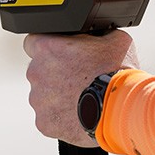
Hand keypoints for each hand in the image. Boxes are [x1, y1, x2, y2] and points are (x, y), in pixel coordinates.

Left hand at [23, 30, 139, 147]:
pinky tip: (80, 112)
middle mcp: (36, 73)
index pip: (33, 43)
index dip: (49, 48)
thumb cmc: (117, 73)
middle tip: (78, 78)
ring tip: (82, 97)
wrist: (121, 110)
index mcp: (47, 48)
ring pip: (43, 95)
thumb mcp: (115, 38)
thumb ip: (97, 33)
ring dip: (57, 95)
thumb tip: (99, 33)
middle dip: (54, 73)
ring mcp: (38, 100)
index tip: (60, 54)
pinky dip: (61, 116)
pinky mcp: (44, 122)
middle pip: (39, 71)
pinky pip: (49, 117)